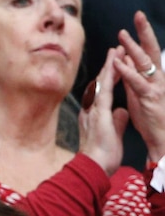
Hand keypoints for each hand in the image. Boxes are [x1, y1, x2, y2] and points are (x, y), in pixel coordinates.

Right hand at [78, 47, 127, 175]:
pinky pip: (105, 90)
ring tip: (117, 50)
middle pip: (101, 82)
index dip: (110, 76)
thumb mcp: (113, 133)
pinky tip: (114, 66)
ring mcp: (94, 109)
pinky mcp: (99, 112)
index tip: (116, 64)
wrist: (94, 165)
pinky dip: (110, 77)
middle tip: (116, 49)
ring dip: (110, 65)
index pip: (104, 91)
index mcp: (95, 114)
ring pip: (102, 82)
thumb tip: (123, 111)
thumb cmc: (103, 155)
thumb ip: (118, 120)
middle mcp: (91, 108)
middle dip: (110, 65)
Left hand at [114, 11, 164, 160]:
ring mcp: (155, 88)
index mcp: (153, 77)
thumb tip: (124, 61)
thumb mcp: (139, 93)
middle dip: (144, 32)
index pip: (148, 52)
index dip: (142, 36)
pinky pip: (137, 83)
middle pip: (151, 51)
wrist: (162, 140)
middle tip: (138, 15)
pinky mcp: (150, 99)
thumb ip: (132, 77)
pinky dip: (127, 71)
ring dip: (133, 48)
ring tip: (123, 34)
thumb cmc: (150, 118)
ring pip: (144, 64)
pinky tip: (118, 62)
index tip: (137, 19)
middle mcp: (157, 79)